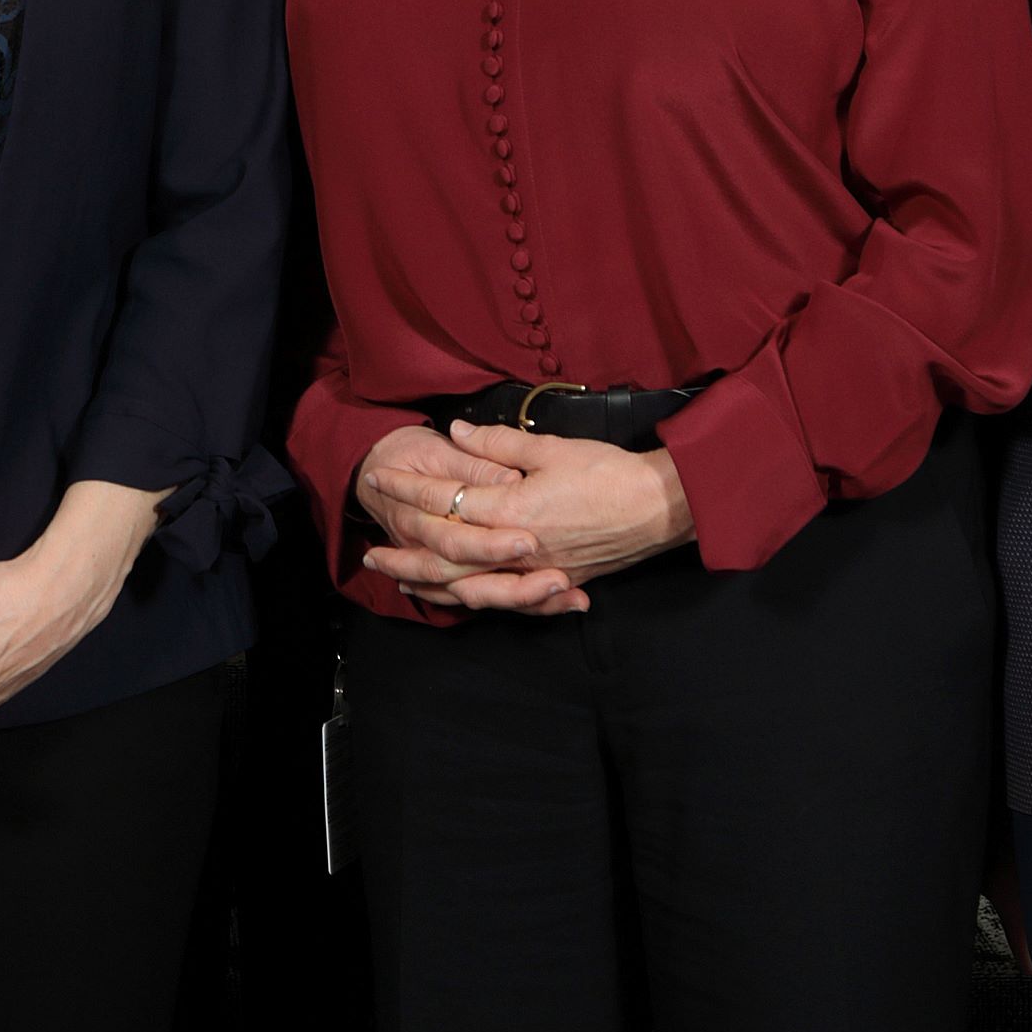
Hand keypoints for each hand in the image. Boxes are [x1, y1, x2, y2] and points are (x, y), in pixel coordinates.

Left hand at [365, 423, 695, 608]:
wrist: (660, 507)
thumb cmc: (608, 473)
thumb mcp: (551, 448)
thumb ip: (498, 445)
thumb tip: (457, 433)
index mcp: (511, 511)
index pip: (444, 503)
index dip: (407, 490)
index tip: (379, 479)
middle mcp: (516, 550)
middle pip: (445, 555)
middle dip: (404, 549)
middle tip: (370, 549)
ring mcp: (534, 573)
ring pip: (468, 586)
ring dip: (430, 582)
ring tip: (399, 578)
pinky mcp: (553, 583)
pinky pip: (502, 599)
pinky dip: (472, 598)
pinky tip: (456, 596)